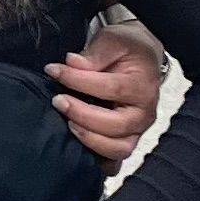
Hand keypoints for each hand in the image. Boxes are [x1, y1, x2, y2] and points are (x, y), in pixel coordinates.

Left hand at [49, 15, 165, 164]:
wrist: (141, 59)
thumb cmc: (126, 50)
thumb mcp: (113, 41)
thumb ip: (94, 53)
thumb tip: (72, 63)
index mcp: (143, 86)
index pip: (111, 88)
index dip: (79, 81)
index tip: (54, 71)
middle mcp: (145, 112)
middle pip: (116, 125)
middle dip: (82, 115)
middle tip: (58, 101)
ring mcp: (138, 130)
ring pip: (118, 148)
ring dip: (89, 139)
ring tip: (68, 123)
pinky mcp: (128, 141)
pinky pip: (115, 160)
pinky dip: (98, 159)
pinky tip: (78, 150)